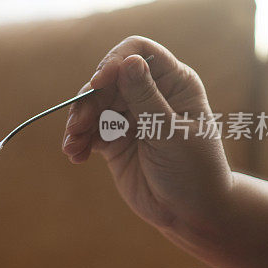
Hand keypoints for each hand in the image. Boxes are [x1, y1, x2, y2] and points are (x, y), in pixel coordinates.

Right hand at [61, 36, 232, 233]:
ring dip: (78, 123)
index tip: (98, 83)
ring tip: (73, 146)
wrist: (190, 214)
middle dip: (89, 101)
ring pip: (92, 105)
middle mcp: (150, 93)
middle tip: (79, 127)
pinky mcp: (114, 138)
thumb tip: (128, 60)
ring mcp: (130, 115)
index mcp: (174, 83)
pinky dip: (78, 140)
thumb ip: (146, 98)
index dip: (115, 61)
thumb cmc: (194, 171)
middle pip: (107, 80)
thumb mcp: (170, 133)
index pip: (138, 53)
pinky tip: (76, 156)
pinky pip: (88, 130)